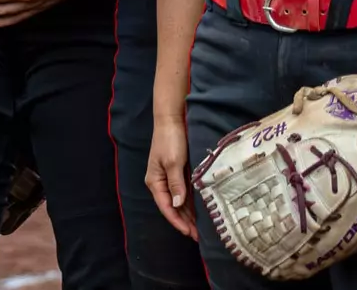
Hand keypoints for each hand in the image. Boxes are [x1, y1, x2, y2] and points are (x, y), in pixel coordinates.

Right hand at [146, 114, 198, 239]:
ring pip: (178, 201)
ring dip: (188, 214)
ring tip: (201, 228)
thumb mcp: (173, 163)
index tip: (189, 233)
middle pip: (172, 207)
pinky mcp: (177, 172)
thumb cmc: (170, 140)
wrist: (172, 120)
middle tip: (199, 237)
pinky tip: (199, 211)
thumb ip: (176, 184)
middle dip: (184, 222)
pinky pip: (184, 192)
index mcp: (155, 181)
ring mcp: (169, 177)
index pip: (165, 207)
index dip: (177, 221)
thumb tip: (176, 205)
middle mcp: (160, 182)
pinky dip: (190, 203)